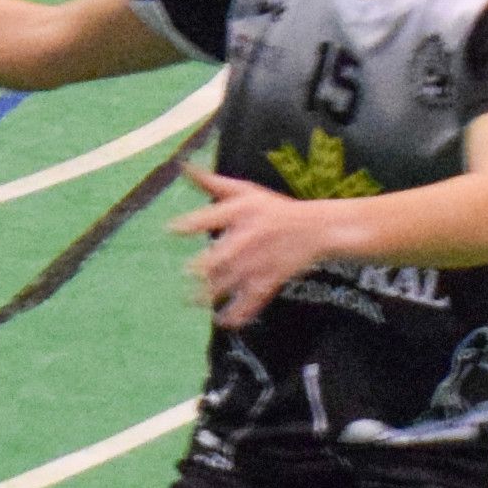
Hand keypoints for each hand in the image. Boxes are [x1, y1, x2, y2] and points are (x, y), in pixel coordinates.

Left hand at [172, 171, 346, 325]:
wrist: (316, 229)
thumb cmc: (274, 208)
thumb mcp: (246, 191)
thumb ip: (212, 183)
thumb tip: (184, 166)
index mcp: (241, 213)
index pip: (212, 217)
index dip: (190, 224)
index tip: (171, 229)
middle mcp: (248, 238)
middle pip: (220, 255)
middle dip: (202, 267)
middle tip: (186, 273)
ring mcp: (258, 262)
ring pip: (231, 281)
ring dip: (210, 294)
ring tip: (191, 301)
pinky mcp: (269, 280)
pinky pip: (251, 300)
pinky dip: (238, 313)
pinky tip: (224, 321)